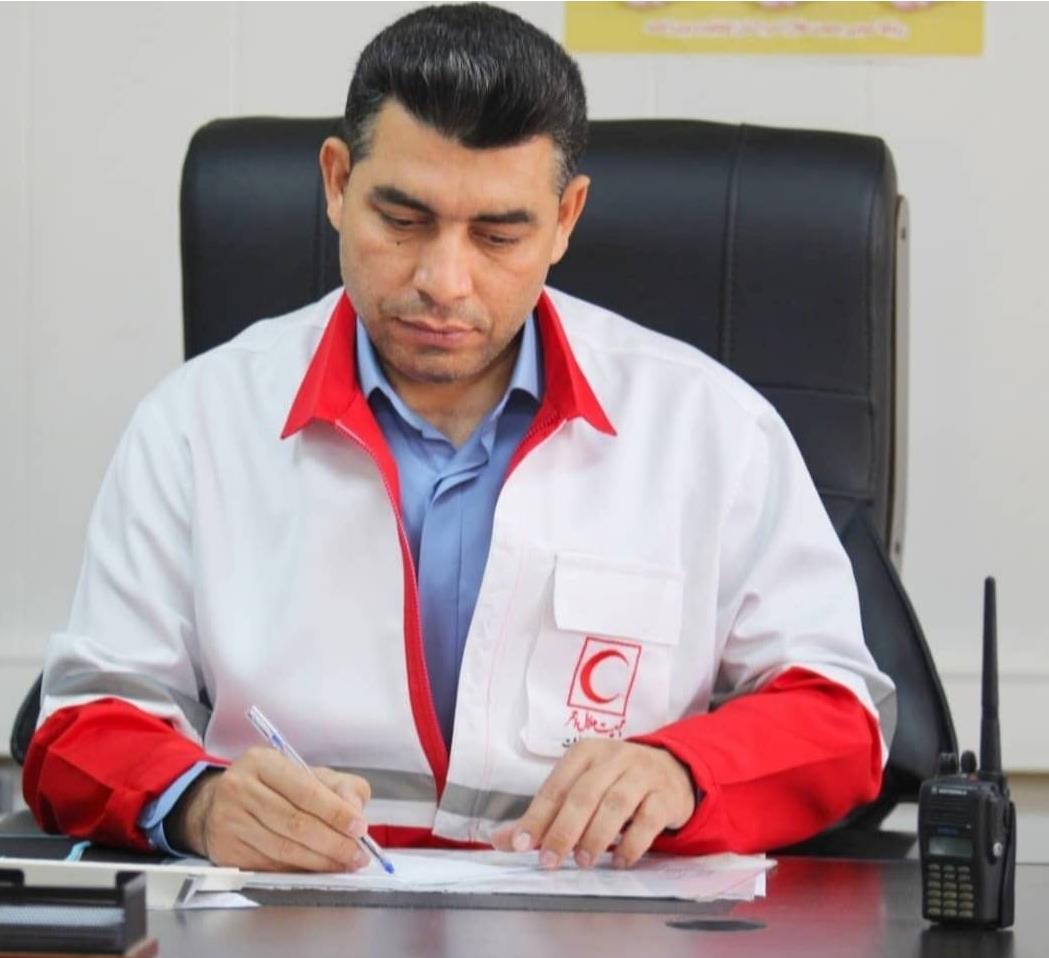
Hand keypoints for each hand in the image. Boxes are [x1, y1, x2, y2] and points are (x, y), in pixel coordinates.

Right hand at [167, 746, 371, 871]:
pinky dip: (299, 870)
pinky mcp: (226, 851)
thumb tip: (355, 809)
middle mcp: (240, 789)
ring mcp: (229, 822)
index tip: (359, 828)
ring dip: (320, 861)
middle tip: (357, 854)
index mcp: (262, 762)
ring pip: (283, 848)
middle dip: (332, 842)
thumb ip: (338, 785)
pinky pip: (270, 865)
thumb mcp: (303, 773)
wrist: (214, 804)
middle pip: (295, 823)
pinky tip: (317, 869)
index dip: (335, 812)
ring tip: (344, 864)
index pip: (305, 790)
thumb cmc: (270, 787)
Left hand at [491, 740, 695, 869]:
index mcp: (585, 752)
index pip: (556, 786)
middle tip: (550, 861)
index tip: (521, 844)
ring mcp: (642, 774)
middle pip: (584, 794)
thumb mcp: (580, 787)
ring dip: (596, 836)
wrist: (673, 770)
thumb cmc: (616, 781)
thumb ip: (544, 814)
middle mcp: (613, 758)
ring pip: (616, 804)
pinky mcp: (666, 795)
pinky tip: (620, 861)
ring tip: (584, 862)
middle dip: (563, 830)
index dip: (538, 816)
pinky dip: (632, 843)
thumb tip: (502, 839)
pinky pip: (648, 819)